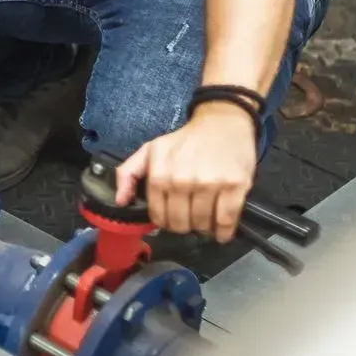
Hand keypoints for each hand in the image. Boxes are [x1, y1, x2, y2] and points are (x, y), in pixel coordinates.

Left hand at [114, 104, 258, 240]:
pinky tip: (221, 229)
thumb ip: (128, 173)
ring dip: (203, 227)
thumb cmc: (185, 140)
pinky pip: (227, 221)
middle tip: (189, 216)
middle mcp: (183, 180)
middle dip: (183, 225)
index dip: (164, 221)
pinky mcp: (235, 186)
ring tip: (204, 216)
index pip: (158, 215)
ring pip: (202, 224)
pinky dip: (223, 231)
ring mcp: (210, 183)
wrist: (222, 123)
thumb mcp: (150, 150)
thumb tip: (121, 201)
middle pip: (180, 223)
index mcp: (160, 174)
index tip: (171, 217)